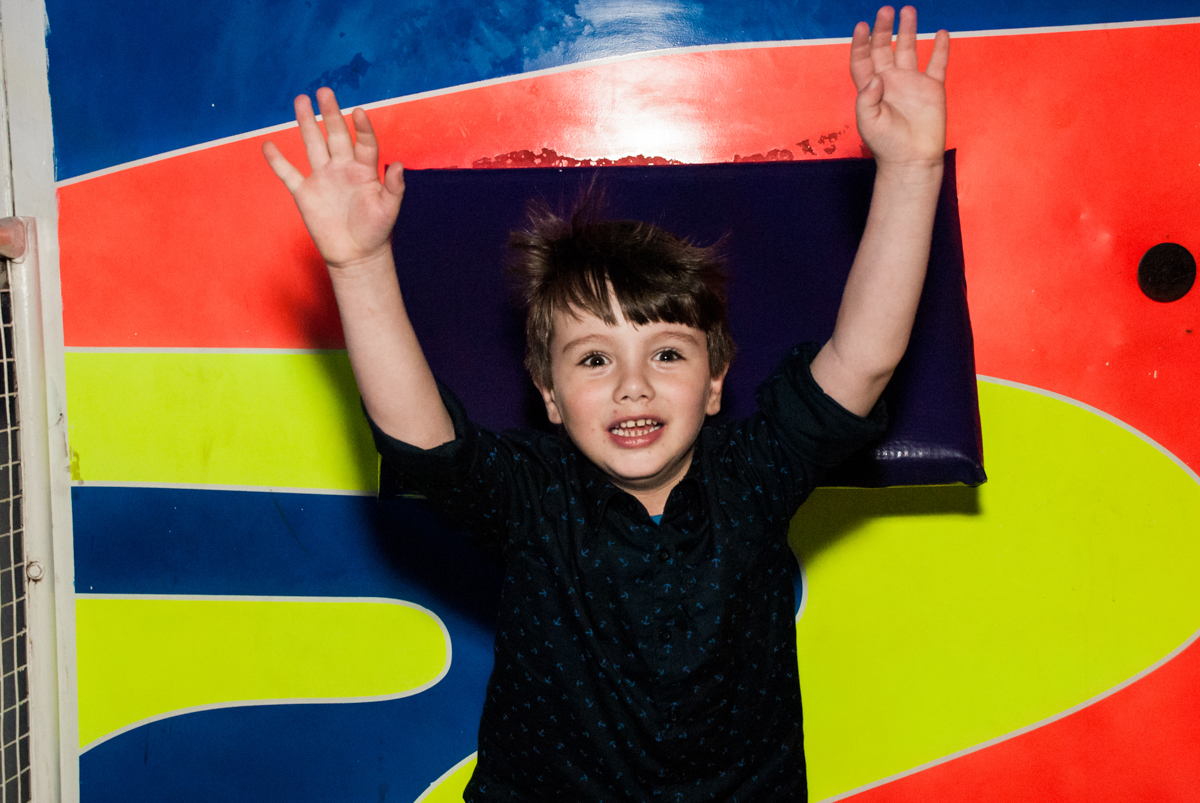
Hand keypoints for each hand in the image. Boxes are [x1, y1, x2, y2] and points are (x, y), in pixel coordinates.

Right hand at [263, 88, 404, 270]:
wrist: (356, 254)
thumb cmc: (376, 231)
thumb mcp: (389, 210)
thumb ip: (394, 188)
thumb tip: (399, 165)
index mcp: (364, 170)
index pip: (364, 143)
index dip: (362, 128)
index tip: (359, 112)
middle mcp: (342, 168)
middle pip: (336, 135)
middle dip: (330, 114)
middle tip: (324, 91)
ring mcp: (322, 178)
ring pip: (313, 145)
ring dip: (306, 124)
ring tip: (301, 100)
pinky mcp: (305, 193)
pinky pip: (289, 173)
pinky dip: (277, 161)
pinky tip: (268, 145)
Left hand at [850, 6, 948, 169]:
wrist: (912, 160)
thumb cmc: (886, 145)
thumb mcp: (868, 123)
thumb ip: (867, 99)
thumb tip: (878, 77)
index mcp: (871, 89)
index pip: (862, 60)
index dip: (861, 43)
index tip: (863, 25)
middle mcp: (890, 82)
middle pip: (884, 49)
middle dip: (884, 30)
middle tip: (887, 10)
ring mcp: (912, 83)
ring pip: (909, 50)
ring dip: (908, 30)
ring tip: (908, 11)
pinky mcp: (932, 88)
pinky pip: (937, 64)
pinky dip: (940, 48)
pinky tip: (941, 33)